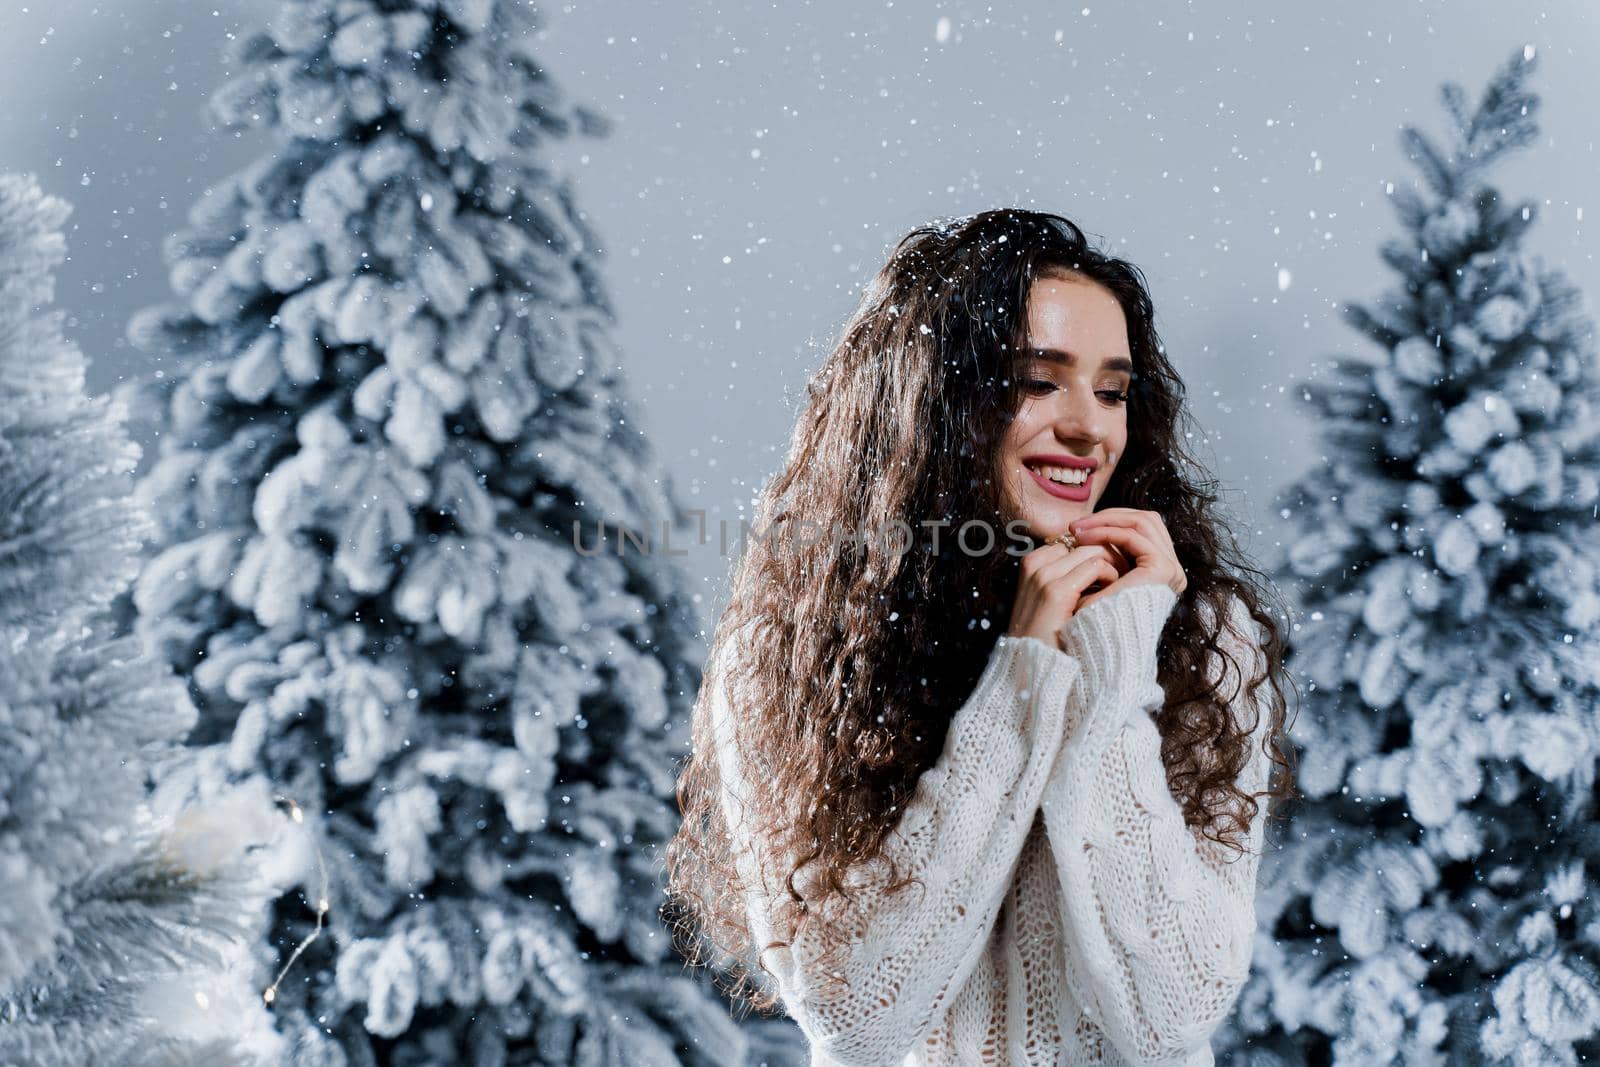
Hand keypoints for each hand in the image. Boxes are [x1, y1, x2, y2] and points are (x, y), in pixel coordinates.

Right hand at [1006, 540, 1127, 649]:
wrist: (1034, 667)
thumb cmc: (1050, 636)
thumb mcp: (1053, 600)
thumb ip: (1068, 577)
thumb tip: (1099, 561)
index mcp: (1031, 564)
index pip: (1073, 540)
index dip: (1096, 550)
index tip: (1111, 568)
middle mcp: (1035, 565)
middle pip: (1083, 541)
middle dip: (1109, 552)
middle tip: (1125, 571)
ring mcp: (1044, 576)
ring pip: (1093, 549)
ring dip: (1114, 562)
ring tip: (1122, 582)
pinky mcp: (1056, 591)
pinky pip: (1095, 565)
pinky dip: (1111, 575)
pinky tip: (1115, 591)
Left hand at [1066, 508, 1186, 612]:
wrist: (1100, 642)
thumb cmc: (1095, 617)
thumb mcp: (1102, 579)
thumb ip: (1106, 554)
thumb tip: (1085, 529)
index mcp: (1161, 570)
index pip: (1142, 529)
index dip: (1111, 521)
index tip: (1078, 528)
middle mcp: (1172, 569)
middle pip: (1145, 520)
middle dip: (1109, 516)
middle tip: (1075, 525)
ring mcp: (1170, 568)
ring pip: (1142, 522)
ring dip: (1106, 520)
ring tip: (1077, 529)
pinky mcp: (1161, 568)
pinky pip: (1133, 536)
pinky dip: (1107, 531)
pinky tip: (1084, 537)